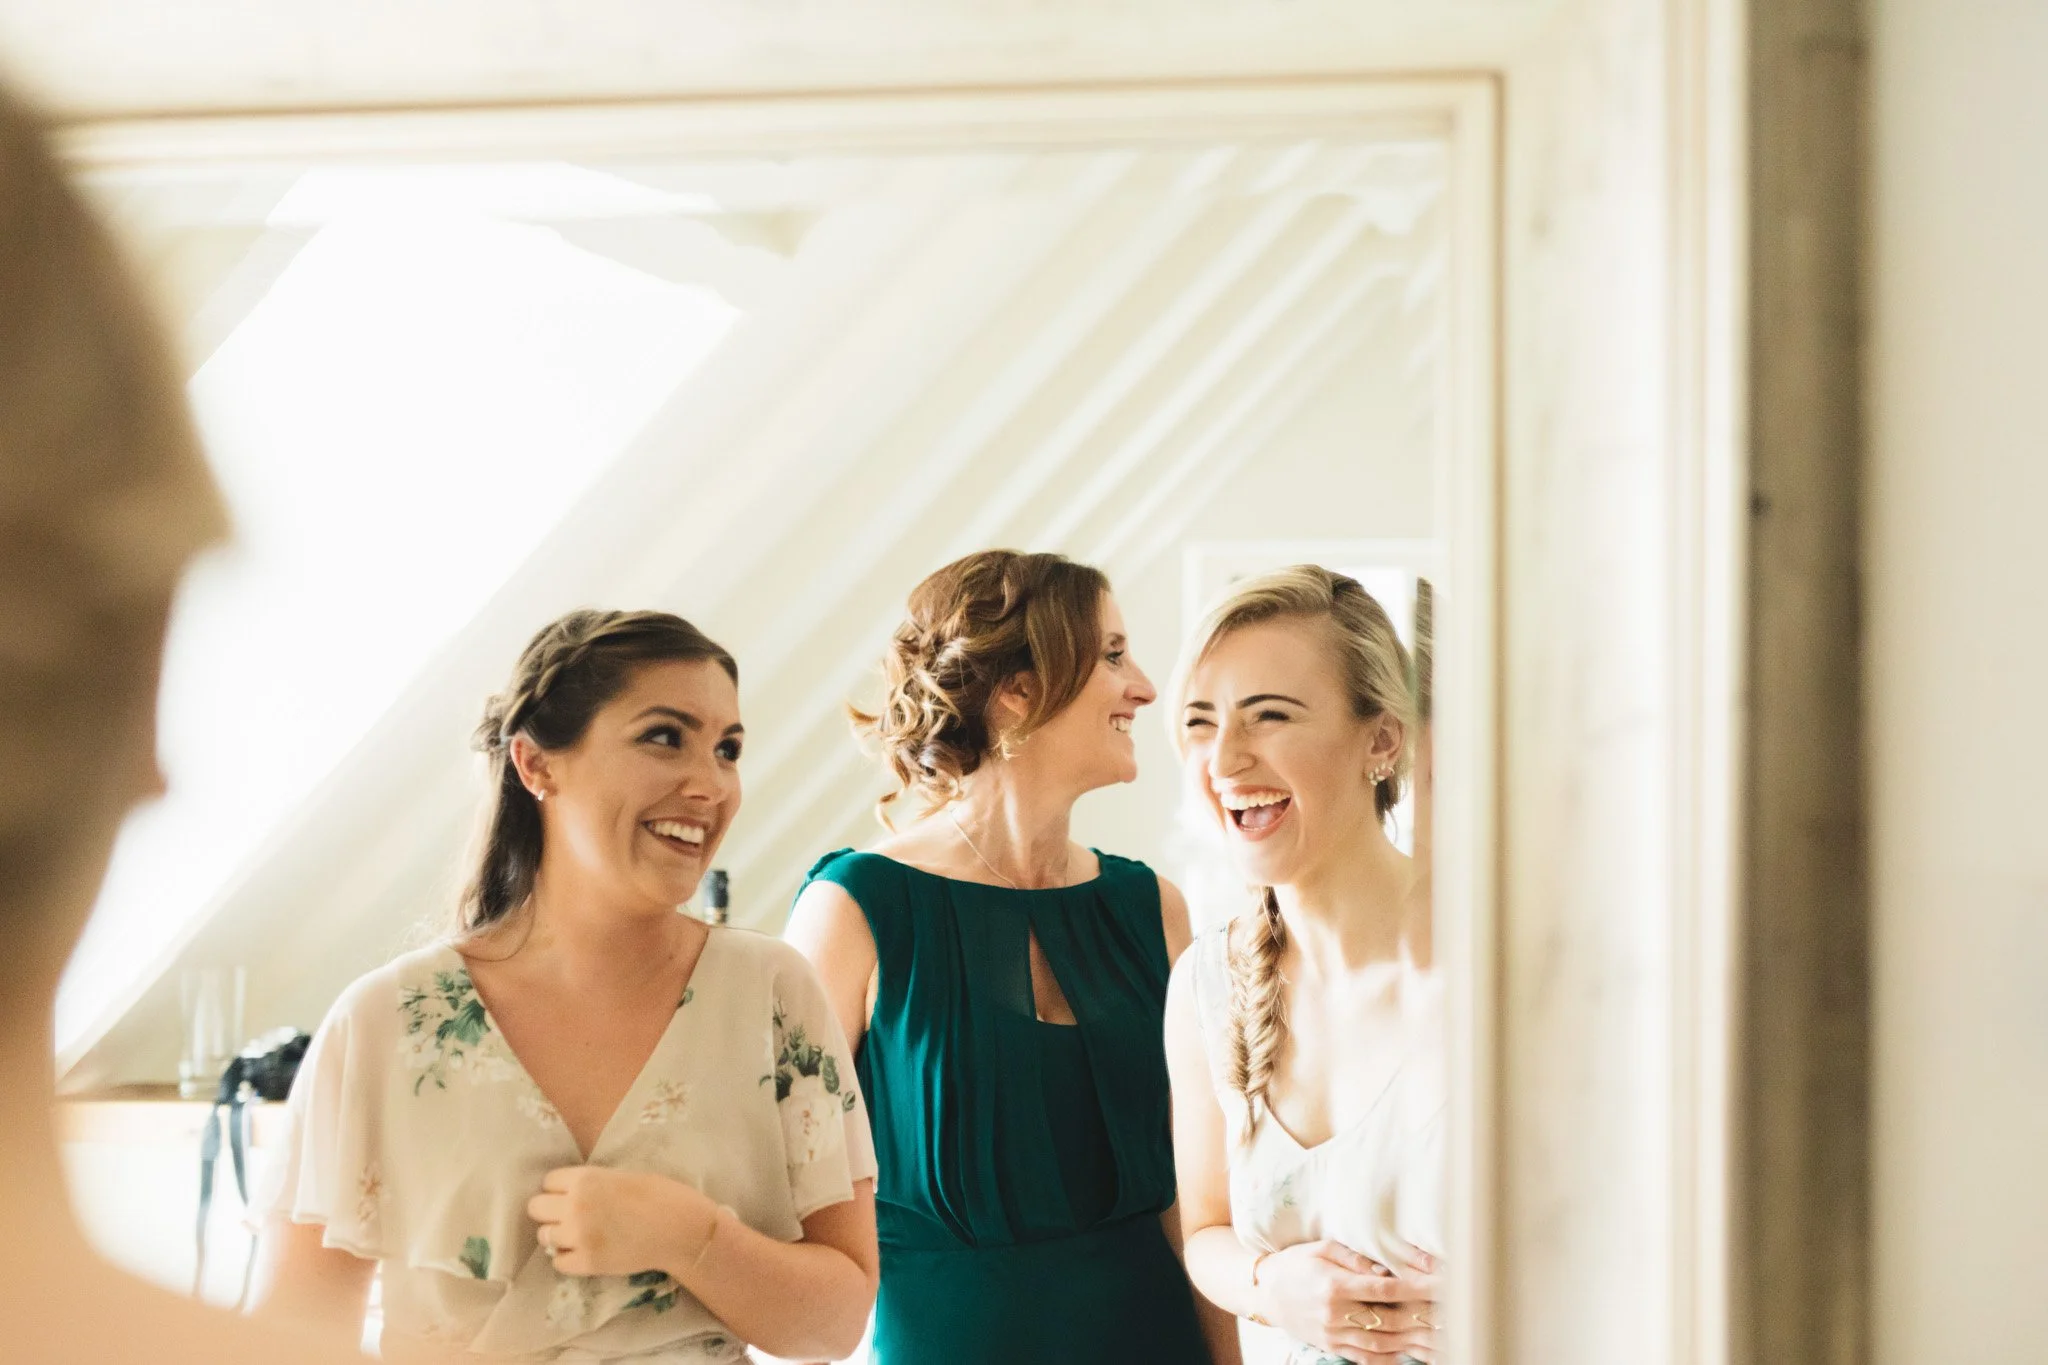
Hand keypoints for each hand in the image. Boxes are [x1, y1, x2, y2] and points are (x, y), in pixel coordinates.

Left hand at [526, 1166, 715, 1278]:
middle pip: (536, 1208)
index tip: (571, 1194)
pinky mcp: (586, 1263)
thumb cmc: (660, 1195)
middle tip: (569, 1216)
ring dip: (558, 1235)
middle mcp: (574, 1206)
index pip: (548, 1181)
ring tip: (578, 1235)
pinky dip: (568, 1258)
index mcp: (585, 1179)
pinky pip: (558, 1262)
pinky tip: (584, 1252)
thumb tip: (567, 1192)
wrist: (681, 1230)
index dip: (560, 1188)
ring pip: (544, 1236)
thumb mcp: (621, 1176)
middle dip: (551, 1211)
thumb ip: (591, 1183)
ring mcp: (579, 1236)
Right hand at [1252, 1240, 1439, 1363]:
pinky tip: (1412, 1356)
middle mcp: (1336, 1314)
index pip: (1386, 1290)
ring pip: (1384, 1344)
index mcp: (1335, 1285)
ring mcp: (1335, 1336)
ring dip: (1416, 1344)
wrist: (1265, 1293)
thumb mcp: (1321, 1248)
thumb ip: (1355, 1258)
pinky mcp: (1333, 1348)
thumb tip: (1386, 1270)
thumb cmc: (1295, 1264)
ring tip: (1443, 1340)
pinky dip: (1392, 1360)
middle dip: (1425, 1319)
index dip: (1418, 1289)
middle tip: (1453, 1315)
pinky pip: (1367, 1359)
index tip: (1443, 1286)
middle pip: (1391, 1320)